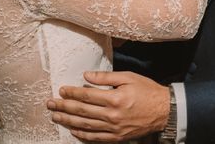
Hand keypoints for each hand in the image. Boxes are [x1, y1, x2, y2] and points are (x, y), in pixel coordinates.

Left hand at [47, 71, 169, 141]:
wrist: (164, 110)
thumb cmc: (147, 91)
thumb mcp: (129, 77)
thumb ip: (106, 77)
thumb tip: (86, 76)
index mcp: (115, 98)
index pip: (87, 96)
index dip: (72, 92)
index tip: (61, 90)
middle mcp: (112, 115)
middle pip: (81, 111)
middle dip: (63, 107)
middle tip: (50, 104)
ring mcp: (113, 128)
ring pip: (84, 125)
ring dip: (67, 121)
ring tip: (55, 117)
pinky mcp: (116, 137)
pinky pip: (95, 138)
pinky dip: (82, 135)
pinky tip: (73, 130)